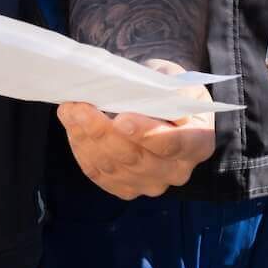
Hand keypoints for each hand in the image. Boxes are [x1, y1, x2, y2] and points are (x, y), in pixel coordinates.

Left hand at [58, 61, 215, 199]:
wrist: (162, 108)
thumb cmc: (169, 90)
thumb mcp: (174, 79)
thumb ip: (163, 87)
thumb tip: (138, 90)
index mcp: (198, 142)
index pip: (173, 143)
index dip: (146, 134)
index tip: (121, 119)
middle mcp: (177, 171)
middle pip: (137, 158)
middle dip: (103, 132)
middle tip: (79, 107)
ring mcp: (151, 184)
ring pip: (114, 167)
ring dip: (86, 139)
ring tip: (69, 111)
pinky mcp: (126, 188)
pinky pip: (100, 174)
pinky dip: (82, 150)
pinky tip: (73, 128)